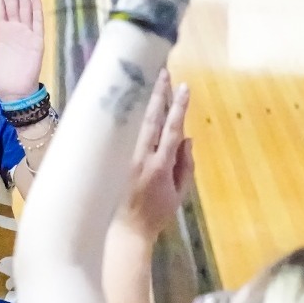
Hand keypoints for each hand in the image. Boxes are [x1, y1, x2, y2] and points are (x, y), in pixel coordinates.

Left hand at [113, 70, 191, 241]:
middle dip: (158, 94)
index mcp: (159, 166)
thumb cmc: (157, 214)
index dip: (179, 108)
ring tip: (152, 82)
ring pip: (136, 123)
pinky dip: (131, 117)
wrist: (126, 230)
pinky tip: (135, 105)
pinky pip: (125, 133)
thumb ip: (186, 165)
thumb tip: (187, 138)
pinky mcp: (116, 159)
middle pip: (150, 119)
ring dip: (145, 102)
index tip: (185, 87)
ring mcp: (125, 157)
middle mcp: (140, 157)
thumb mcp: (180, 193)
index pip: (172, 130)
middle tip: (163, 72)